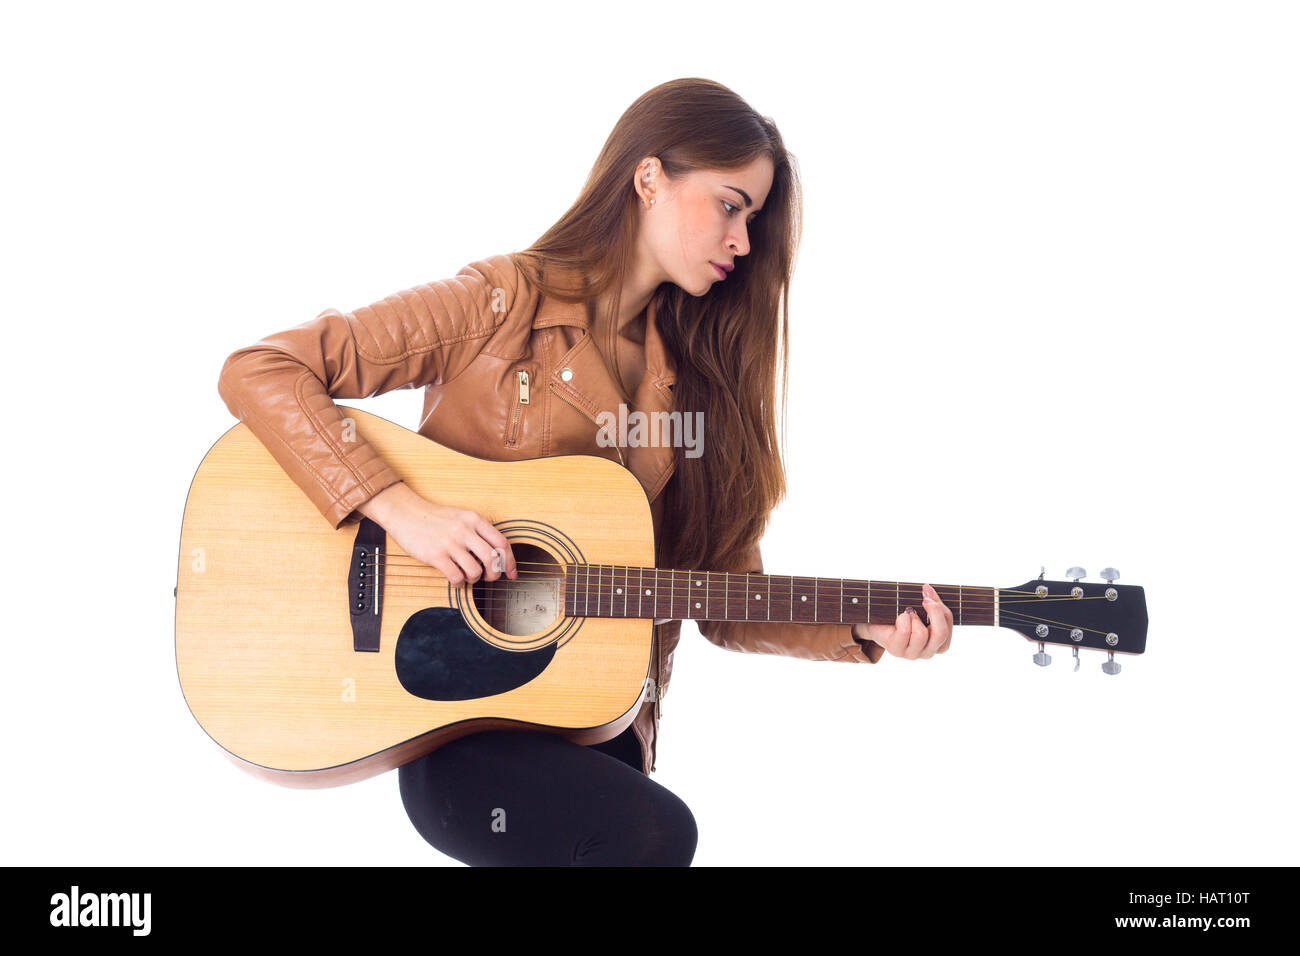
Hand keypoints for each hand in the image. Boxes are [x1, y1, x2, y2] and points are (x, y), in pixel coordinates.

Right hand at [358, 482, 516, 585]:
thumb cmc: (435, 518)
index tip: (512, 573)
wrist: (406, 513)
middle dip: (494, 574)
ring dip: (473, 579)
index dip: (511, 562)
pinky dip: (458, 582)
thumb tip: (497, 555)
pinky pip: (456, 577)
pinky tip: (454, 577)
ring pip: (475, 572)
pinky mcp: (436, 555)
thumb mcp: (461, 517)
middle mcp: (465, 530)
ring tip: (465, 574)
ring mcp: (450, 543)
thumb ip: (479, 532)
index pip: (502, 543)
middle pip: (493, 560)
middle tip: (488, 578)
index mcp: (474, 519)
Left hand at [851, 583, 952, 659]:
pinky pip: (904, 633)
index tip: (928, 593)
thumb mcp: (922, 608)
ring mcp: (912, 654)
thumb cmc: (903, 615)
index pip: (948, 627)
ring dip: (914, 617)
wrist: (878, 622)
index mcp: (939, 644)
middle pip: (940, 633)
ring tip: (907, 613)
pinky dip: (902, 620)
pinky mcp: (897, 650)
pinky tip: (899, 618)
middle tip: (924, 599)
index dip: (941, 608)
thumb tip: (928, 589)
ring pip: (921, 634)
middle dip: (934, 612)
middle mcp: (928, 652)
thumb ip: (931, 601)